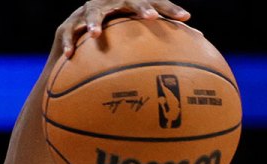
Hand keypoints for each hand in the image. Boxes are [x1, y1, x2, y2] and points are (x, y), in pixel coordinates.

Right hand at [56, 0, 191, 56]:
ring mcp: (88, 11)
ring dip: (93, 22)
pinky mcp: (68, 24)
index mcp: (130, 5)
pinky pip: (68, 32)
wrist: (82, 33)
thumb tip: (199, 39)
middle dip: (140, 7)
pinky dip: (69, 43)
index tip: (186, 18)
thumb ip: (163, 36)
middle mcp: (110, 3)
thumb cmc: (118, 34)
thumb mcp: (138, 33)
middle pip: (127, 1)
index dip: (169, 9)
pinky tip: (70, 55)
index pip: (154, 3)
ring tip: (95, 34)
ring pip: (92, 11)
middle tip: (150, 17)